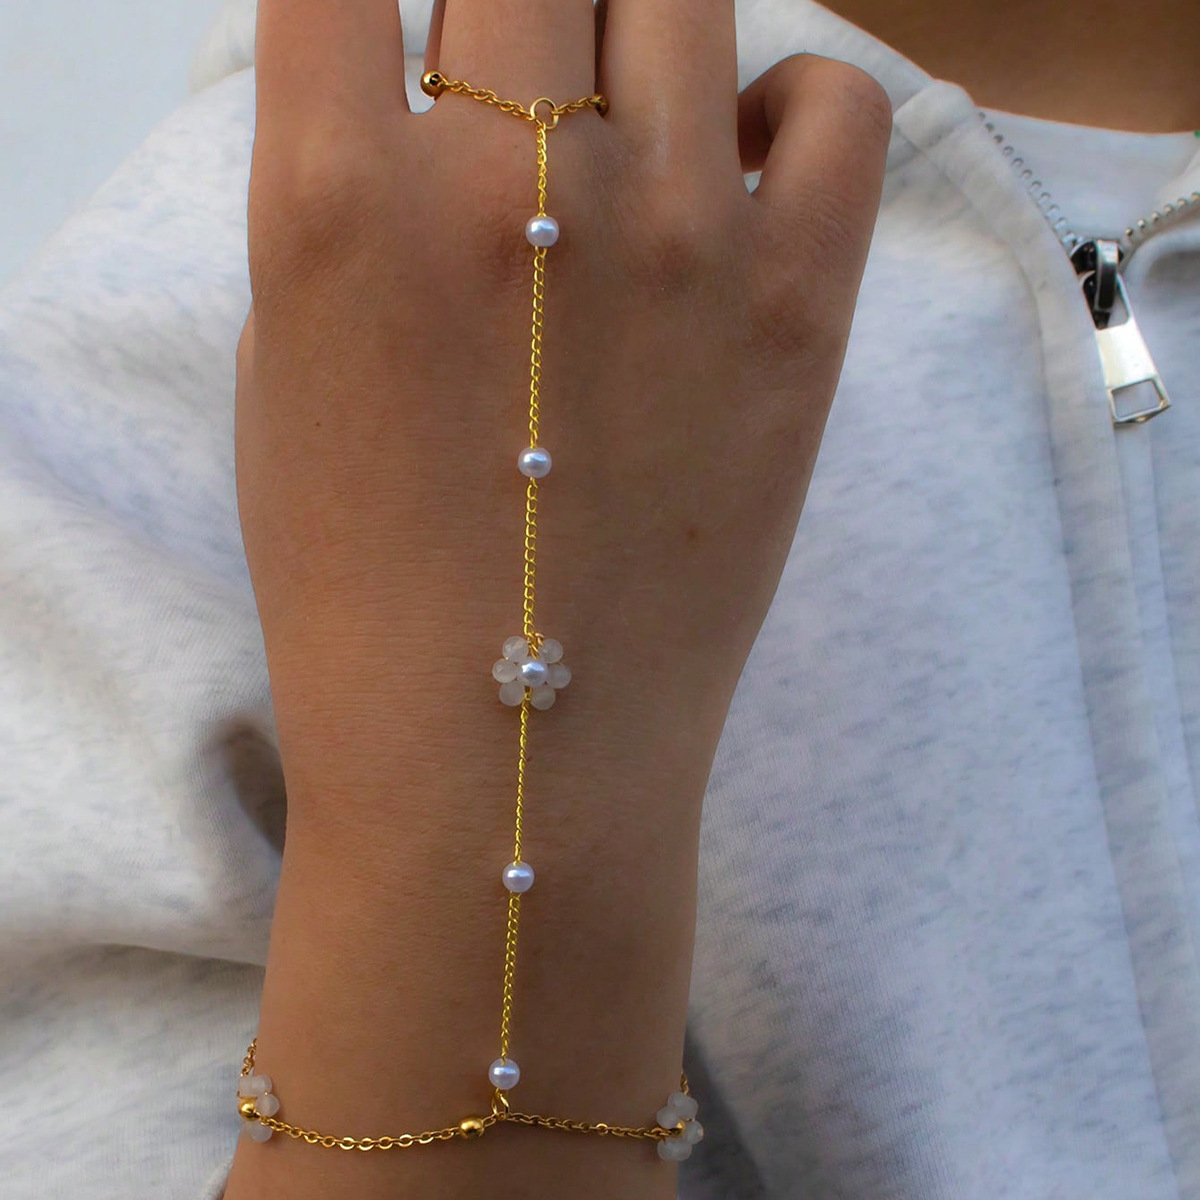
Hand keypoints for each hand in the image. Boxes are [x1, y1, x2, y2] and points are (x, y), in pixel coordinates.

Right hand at [227, 3, 888, 1196]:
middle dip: (512, 11)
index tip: (404, 42)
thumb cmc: (359, 593)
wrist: (507, 758)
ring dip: (630, 32)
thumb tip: (417, 114)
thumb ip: (344, 212)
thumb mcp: (284, 378)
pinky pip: (836, 110)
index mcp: (338, 204)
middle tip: (520, 91)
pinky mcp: (796, 311)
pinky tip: (740, 162)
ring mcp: (674, 240)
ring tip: (621, 117)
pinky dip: (791, 102)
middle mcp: (507, 189)